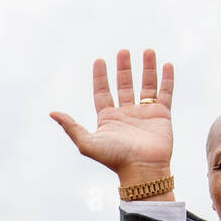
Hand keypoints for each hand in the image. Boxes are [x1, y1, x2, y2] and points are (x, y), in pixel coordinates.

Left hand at [51, 49, 174, 188]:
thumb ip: (71, 127)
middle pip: (124, 85)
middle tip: (123, 51)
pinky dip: (167, 79)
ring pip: (146, 85)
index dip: (100, 77)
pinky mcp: (162, 115)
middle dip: (123, 68)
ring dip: (147, 68)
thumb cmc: (115, 158)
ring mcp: (144, 113)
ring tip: (148, 50)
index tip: (99, 60)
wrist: (143, 169)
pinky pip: (165, 93)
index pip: (102, 92)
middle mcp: (126, 114)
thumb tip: (52, 113)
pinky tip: (167, 64)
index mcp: (108, 118)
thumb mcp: (87, 143)